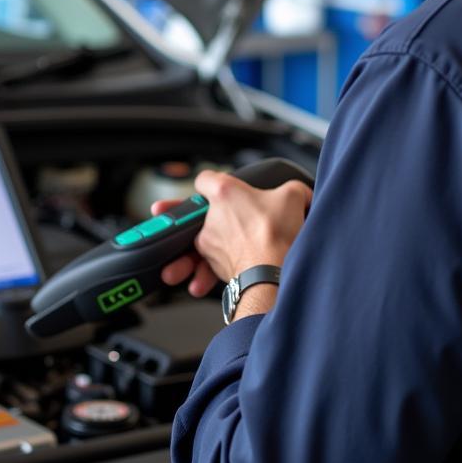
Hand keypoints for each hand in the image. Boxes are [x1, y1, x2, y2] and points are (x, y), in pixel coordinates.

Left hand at [155, 171, 311, 299]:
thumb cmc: (279, 235)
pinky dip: (202, 274)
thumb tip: (301, 195)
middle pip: (189, 213)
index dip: (210, 181)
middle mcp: (211, 216)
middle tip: (161, 212)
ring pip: (193, 244)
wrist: (273, 274)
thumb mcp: (293, 197)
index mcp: (226, 192)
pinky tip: (199, 284)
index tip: (214, 186)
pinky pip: (203, 267)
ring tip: (175, 263)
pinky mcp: (213, 264)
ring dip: (186, 254)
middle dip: (176, 216)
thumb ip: (292, 191)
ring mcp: (209, 242)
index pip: (206, 179)